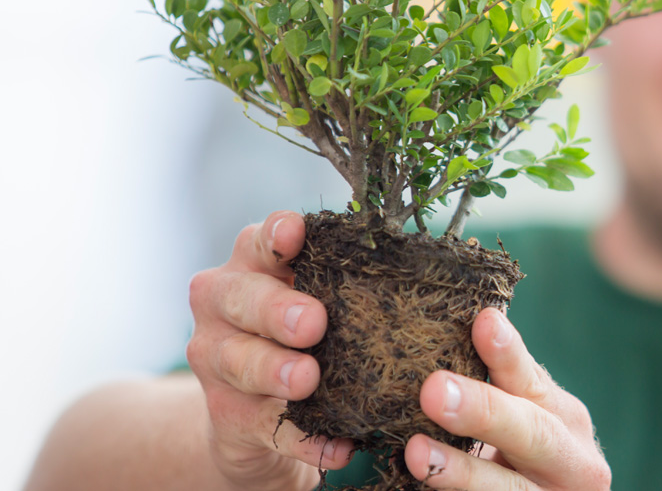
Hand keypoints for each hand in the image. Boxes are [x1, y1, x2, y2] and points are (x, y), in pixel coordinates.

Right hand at [186, 211, 354, 490]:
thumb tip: (426, 262)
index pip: (260, 240)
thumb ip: (347, 277)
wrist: (258, 410)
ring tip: (309, 380)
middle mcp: (222, 305)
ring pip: (240, 362)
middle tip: (313, 323)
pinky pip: (264, 426)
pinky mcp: (228, 417)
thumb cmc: (302, 330)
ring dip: (277, 371)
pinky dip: (302, 438)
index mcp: (251, 264)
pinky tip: (336, 446)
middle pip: (241, 298)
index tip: (296, 234)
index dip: (277, 235)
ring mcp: (217, 362)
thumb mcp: (319, 295)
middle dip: (276, 309)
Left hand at [404, 307, 612, 490]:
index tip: (483, 322)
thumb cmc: (525, 455)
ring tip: (416, 452)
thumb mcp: (524, 417)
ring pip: (508, 489)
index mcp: (566, 419)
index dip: (508, 355)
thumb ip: (502, 387)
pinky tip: (422, 482)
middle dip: (483, 412)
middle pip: (532, 435)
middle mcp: (573, 462)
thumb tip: (456, 326)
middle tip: (434, 390)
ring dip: (459, 471)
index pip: (533, 381)